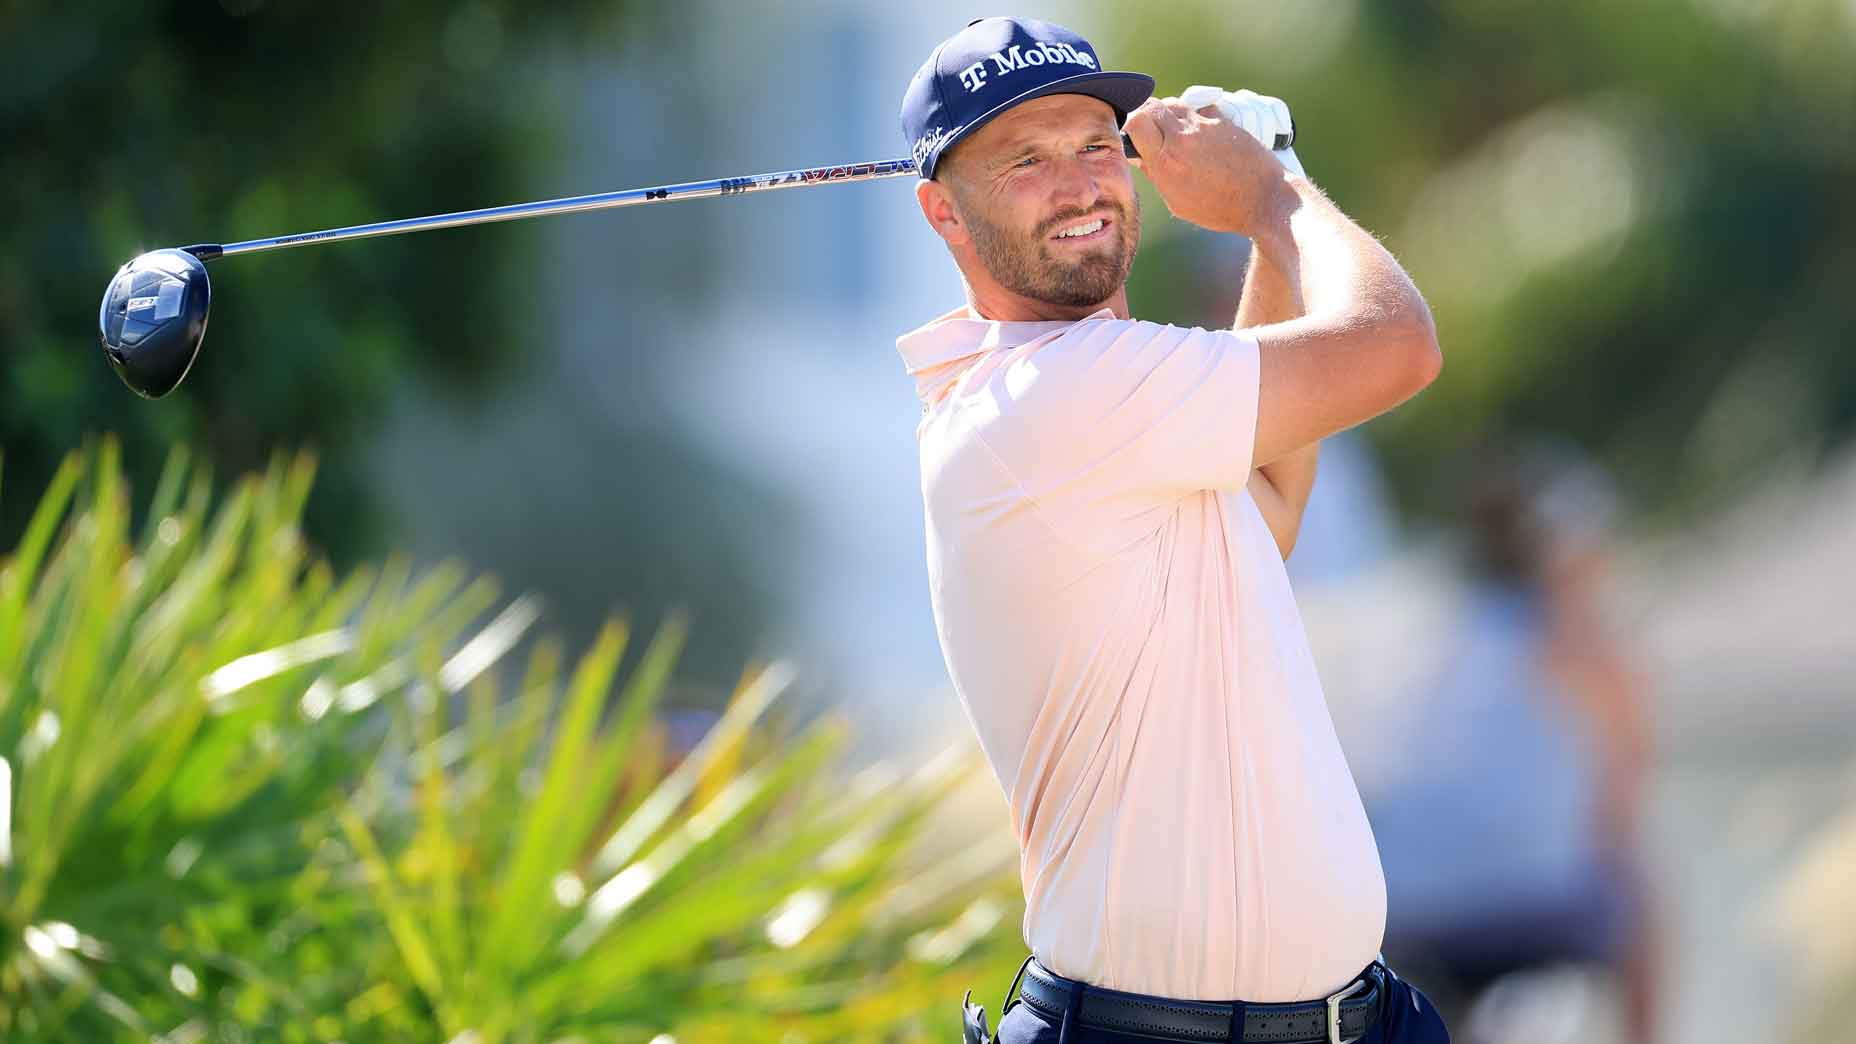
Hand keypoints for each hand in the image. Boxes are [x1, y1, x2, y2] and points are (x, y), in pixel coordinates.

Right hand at [1123, 94, 1290, 236]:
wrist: (1262, 198)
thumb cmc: (1220, 208)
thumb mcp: (1178, 202)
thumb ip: (1156, 175)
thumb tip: (1139, 157)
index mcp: (1166, 162)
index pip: (1136, 121)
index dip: (1130, 124)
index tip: (1133, 134)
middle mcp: (1182, 139)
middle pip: (1151, 105)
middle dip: (1146, 115)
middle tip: (1150, 128)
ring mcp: (1204, 126)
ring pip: (1174, 103)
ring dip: (1168, 113)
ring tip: (1173, 130)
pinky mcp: (1223, 120)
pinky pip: (1199, 108)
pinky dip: (1193, 116)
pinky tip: (1198, 132)